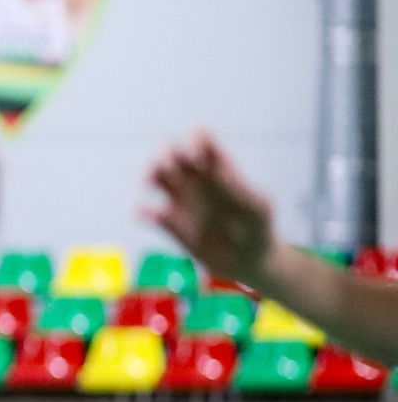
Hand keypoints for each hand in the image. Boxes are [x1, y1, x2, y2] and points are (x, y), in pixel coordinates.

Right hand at [144, 131, 274, 287]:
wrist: (249, 262)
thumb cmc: (259, 229)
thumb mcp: (257, 208)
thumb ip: (237, 190)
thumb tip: (213, 175)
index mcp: (218, 168)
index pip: (201, 140)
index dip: (193, 141)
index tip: (195, 158)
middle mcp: (196, 180)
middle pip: (171, 152)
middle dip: (164, 154)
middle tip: (167, 168)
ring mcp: (181, 200)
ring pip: (155, 176)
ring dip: (148, 173)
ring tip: (150, 184)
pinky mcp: (169, 224)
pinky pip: (147, 212)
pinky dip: (142, 211)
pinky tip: (148, 216)